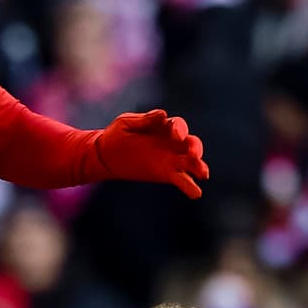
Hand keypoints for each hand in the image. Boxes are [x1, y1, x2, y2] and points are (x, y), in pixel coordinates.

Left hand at [94, 110, 209, 197]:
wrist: (105, 156)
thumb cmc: (116, 135)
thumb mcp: (126, 123)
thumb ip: (143, 120)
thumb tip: (162, 114)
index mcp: (163, 127)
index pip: (178, 125)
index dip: (180, 129)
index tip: (176, 135)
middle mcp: (172, 143)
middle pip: (192, 143)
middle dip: (195, 147)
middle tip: (193, 153)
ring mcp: (171, 160)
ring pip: (192, 163)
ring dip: (199, 167)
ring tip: (202, 174)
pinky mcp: (167, 175)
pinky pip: (184, 181)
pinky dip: (191, 187)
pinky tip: (196, 193)